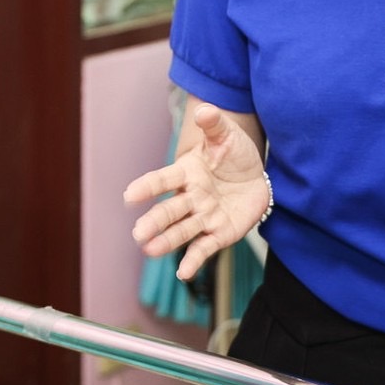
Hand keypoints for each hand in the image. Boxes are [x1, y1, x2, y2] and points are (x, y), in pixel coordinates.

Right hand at [124, 103, 267, 280]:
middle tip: (138, 234)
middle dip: (154, 222)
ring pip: (182, 231)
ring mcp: (204, 217)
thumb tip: (205, 110)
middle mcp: (191, 197)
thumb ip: (214, 125)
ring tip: (150, 250)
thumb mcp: (227, 135)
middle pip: (169, 211)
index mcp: (187, 173)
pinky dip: (193, 261)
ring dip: (166, 241)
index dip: (147, 187)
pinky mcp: (220, 233)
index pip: (163, 179)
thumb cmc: (234, 153)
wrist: (256, 175)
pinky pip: (205, 248)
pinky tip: (183, 274)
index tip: (129, 196)